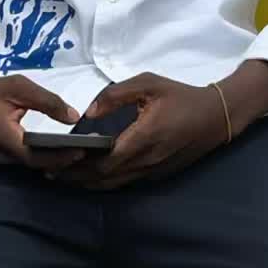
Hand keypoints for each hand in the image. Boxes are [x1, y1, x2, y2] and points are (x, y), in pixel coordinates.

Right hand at [0, 74, 78, 165]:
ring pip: (34, 166)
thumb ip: (46, 101)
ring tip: (81, 152)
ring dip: (57, 162)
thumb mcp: (17, 87)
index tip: (84, 151)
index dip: (62, 157)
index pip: (39, 157)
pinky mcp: (3, 158)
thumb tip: (73, 116)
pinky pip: (28, 162)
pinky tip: (63, 151)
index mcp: (7, 139)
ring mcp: (3, 160)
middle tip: (90, 154)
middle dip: (65, 162)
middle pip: (40, 166)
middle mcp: (5, 156)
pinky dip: (46, 158)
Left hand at [65, 75, 227, 189]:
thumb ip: (115, 95)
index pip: (105, 160)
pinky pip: (127, 181)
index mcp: (144, 137)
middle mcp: (147, 160)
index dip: (79, 163)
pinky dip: (106, 181)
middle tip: (52, 172)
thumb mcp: (149, 83)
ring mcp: (153, 170)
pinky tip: (92, 177)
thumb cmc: (181, 96)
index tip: (57, 159)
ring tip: (65, 178)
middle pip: (105, 177)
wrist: (216, 117)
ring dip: (89, 183)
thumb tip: (89, 112)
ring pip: (115, 184)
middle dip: (77, 177)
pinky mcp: (158, 174)